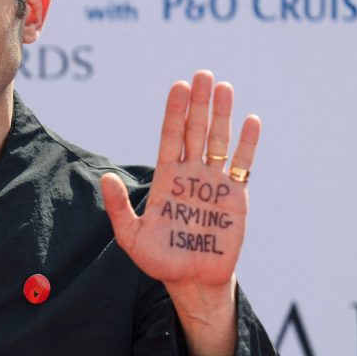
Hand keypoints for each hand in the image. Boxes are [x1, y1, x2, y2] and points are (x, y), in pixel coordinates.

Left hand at [101, 71, 257, 355]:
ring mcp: (214, 183)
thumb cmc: (159, 261)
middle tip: (202, 74)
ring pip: (219, 141)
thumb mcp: (131, 237)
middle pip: (195, 131)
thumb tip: (105, 177)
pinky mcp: (235, 197)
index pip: (170, 137)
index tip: (178, 87)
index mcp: (166, 179)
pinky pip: (242, 164)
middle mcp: (190, 175)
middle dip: (198, 103)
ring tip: (223, 86)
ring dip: (222, 114)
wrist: (192, 281)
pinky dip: (248, 143)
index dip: (174, 112)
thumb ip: (118, 208)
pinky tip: (251, 120)